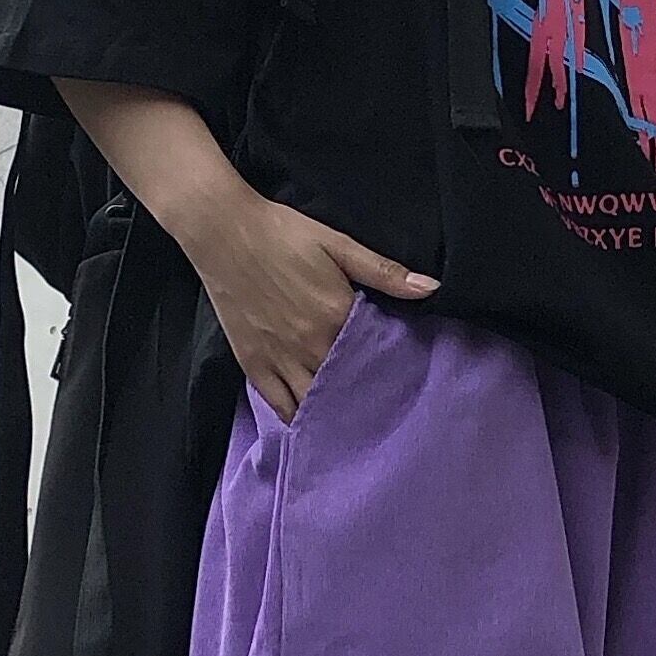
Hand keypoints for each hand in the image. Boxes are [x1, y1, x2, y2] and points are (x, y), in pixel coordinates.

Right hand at [175, 181, 439, 420]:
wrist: (223, 231)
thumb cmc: (283, 233)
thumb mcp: (338, 244)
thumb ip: (384, 272)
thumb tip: (432, 288)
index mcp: (336, 318)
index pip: (374, 359)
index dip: (389, 371)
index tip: (403, 381)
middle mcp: (310, 347)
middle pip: (347, 387)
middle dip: (364, 398)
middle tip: (381, 409)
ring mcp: (280, 360)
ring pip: (315, 403)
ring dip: (333, 414)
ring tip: (351, 423)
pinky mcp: (254, 365)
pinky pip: (280, 406)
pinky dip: (298, 418)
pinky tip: (313, 424)